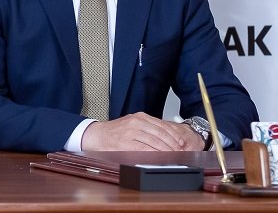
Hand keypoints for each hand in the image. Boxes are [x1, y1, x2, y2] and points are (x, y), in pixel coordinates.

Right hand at [81, 112, 204, 150]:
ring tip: (173, 158)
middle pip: (161, 134)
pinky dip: (154, 156)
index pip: (162, 126)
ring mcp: (131, 133)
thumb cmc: (115, 132)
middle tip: (180, 152)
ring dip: (166, 152)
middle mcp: (137, 122)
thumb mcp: (133, 125)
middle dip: (173, 145)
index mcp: (140, 117)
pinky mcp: (126, 144)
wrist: (96, 135)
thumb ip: (148, 129)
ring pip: (155, 143)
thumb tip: (166, 139)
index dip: (174, 135)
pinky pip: (144, 151)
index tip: (181, 143)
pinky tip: (160, 160)